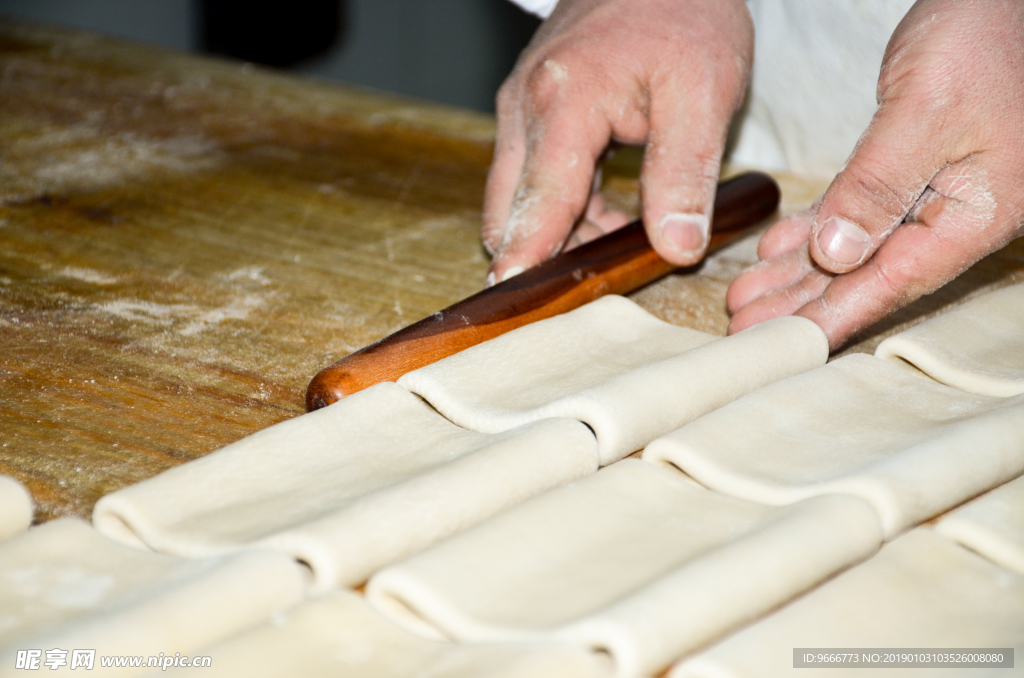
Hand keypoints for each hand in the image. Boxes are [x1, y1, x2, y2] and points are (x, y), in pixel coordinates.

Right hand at [482, 0, 753, 283]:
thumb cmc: (683, 11)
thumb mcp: (704, 90)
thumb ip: (684, 172)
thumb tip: (676, 248)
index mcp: (564, 102)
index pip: (539, 203)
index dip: (528, 260)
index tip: (512, 307)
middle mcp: (526, 108)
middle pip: (510, 209)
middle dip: (542, 255)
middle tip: (584, 291)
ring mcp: (522, 109)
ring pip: (519, 199)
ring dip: (560, 233)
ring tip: (620, 246)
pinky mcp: (531, 111)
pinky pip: (533, 178)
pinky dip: (564, 208)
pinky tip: (611, 215)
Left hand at [727, 0, 1023, 348]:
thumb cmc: (984, 37)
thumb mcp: (926, 109)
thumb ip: (880, 185)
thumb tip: (836, 254)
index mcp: (975, 212)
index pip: (893, 282)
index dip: (833, 318)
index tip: (781, 350)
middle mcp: (957, 213)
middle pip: (869, 275)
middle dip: (803, 304)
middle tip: (744, 330)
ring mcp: (935, 191)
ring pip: (856, 247)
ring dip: (799, 274)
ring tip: (747, 297)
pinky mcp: (911, 165)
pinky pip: (856, 210)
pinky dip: (815, 231)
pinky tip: (777, 249)